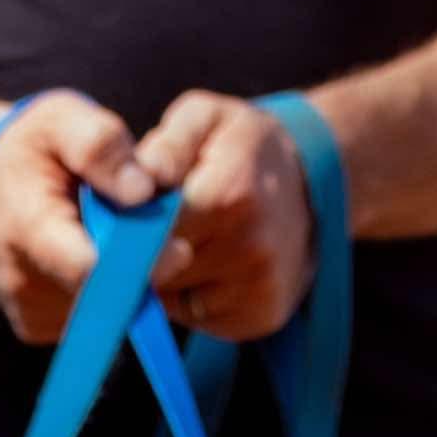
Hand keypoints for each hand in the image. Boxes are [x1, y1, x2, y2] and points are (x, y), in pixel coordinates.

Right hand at [0, 89, 157, 344]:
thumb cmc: (31, 149)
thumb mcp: (61, 119)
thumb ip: (100, 145)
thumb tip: (143, 191)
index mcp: (25, 225)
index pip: (86, 269)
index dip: (136, 265)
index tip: (176, 248)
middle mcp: (20, 279)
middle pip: (100, 297)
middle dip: (138, 271)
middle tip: (156, 237)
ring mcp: (26, 310)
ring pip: (100, 314)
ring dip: (122, 284)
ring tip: (112, 241)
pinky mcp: (34, 326)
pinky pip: (87, 322)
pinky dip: (104, 297)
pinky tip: (94, 262)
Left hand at [136, 89, 316, 341]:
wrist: (309, 186)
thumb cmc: (243, 147)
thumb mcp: (206, 118)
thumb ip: (167, 145)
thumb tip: (139, 179)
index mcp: (230, 194)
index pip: (153, 233)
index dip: (131, 230)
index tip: (126, 220)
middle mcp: (250, 248)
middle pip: (161, 270)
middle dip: (146, 252)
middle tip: (160, 226)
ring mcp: (258, 288)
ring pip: (174, 300)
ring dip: (168, 277)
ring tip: (190, 242)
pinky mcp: (261, 317)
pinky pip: (198, 318)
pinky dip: (191, 298)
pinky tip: (209, 267)